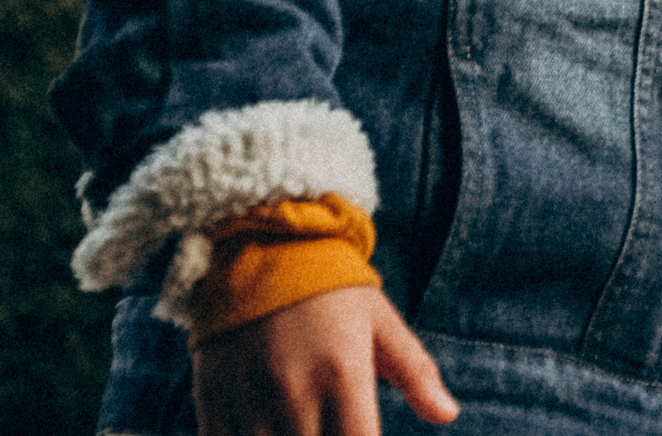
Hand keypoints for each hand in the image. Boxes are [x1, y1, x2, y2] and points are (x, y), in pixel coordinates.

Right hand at [193, 285, 457, 435]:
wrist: (258, 243)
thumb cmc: (332, 287)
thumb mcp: (380, 320)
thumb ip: (416, 371)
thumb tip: (449, 414)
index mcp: (344, 373)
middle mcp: (296, 392)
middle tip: (332, 430)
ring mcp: (250, 400)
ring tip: (304, 430)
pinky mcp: (213, 402)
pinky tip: (268, 433)